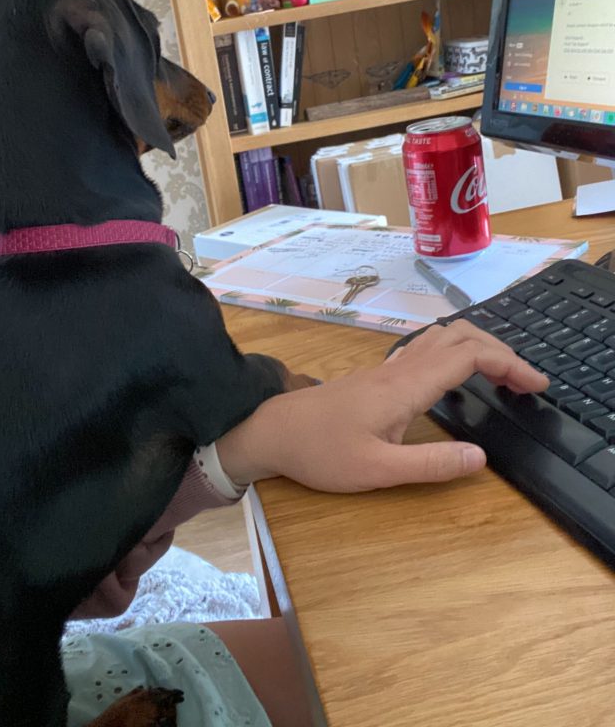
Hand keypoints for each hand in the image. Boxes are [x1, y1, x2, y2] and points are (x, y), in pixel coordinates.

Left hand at [216, 320, 547, 491]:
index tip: (535, 385)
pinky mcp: (376, 376)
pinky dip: (454, 353)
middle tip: (526, 382)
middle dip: (500, 350)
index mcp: (405, 387)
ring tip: (501, 376)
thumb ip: (430, 465)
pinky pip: (425, 350)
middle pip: (459, 336)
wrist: (271, 431)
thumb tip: (481, 459)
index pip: (468, 356)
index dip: (508, 363)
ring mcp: (385, 369)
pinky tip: (456, 376)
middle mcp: (398, 369)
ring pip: (441, 338)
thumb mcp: (376, 470)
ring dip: (477, 347)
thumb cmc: (320, 453)